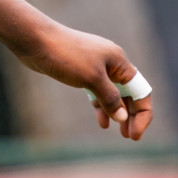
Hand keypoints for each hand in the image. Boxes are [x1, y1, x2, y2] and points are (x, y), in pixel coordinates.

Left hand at [12, 23, 154, 140]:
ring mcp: (95, 67)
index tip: (136, 134)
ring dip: (117, 112)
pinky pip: (96, 91)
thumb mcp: (91, 78)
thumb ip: (110, 98)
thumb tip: (122, 117)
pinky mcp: (80, 71)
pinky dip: (100, 105)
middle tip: (130, 137)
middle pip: (129, 93)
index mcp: (119, 61)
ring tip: (120, 132)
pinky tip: (102, 121)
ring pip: (113, 93)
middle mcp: (111, 63)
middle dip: (131, 115)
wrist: (35, 40)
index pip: (141, 91)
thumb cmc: (65, 55)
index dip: (143, 113)